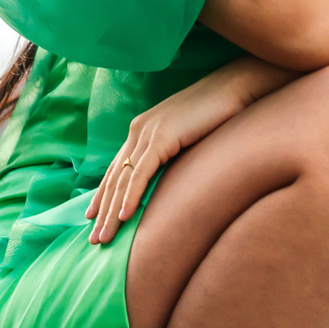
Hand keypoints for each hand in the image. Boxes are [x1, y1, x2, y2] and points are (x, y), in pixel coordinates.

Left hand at [86, 59, 291, 243]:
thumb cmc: (219, 113)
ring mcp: (148, 132)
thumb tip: (172, 179)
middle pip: (114, 177)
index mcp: (143, 128)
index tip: (92, 217)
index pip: (116, 168)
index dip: (103, 194)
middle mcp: (139, 129)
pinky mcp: (161, 137)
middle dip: (102, 211)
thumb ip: (173, 153)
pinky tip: (124, 217)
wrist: (236, 87)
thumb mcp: (188, 137)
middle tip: (94, 240)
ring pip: (122, 179)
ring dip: (111, 212)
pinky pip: (140, 174)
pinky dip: (130, 197)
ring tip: (103, 238)